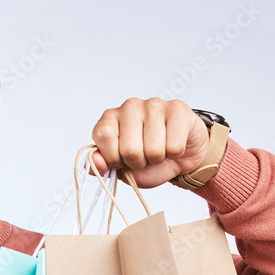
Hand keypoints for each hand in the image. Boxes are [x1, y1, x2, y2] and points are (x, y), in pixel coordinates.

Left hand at [88, 98, 208, 188]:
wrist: (178, 157)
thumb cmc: (146, 161)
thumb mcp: (120, 169)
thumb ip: (102, 166)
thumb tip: (96, 161)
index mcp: (110, 118)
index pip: (103, 136)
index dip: (113, 157)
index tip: (121, 160)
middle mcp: (129, 106)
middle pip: (129, 149)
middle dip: (138, 162)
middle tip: (144, 157)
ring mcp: (153, 104)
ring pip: (153, 149)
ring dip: (157, 159)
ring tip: (159, 151)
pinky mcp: (177, 108)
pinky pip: (174, 146)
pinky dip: (174, 154)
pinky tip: (172, 145)